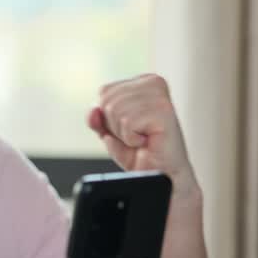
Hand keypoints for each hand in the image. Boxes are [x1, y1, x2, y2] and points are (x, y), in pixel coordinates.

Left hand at [88, 74, 197, 199]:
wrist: (163, 176)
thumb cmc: (143, 154)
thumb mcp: (111, 133)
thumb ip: (98, 119)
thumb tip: (93, 111)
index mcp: (143, 81)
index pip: (104, 92)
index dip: (108, 118)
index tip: (131, 129)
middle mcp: (153, 82)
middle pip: (107, 100)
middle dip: (115, 126)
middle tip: (137, 136)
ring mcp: (160, 95)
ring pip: (115, 110)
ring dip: (124, 134)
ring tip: (143, 139)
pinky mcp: (164, 111)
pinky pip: (127, 123)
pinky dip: (132, 139)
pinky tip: (148, 141)